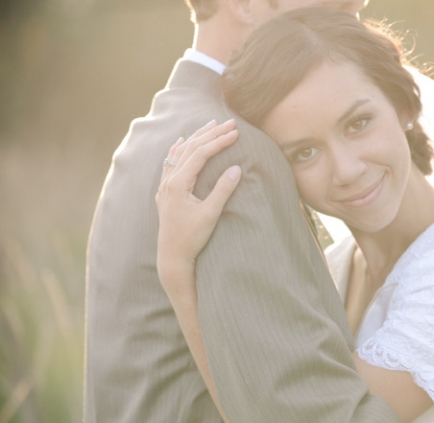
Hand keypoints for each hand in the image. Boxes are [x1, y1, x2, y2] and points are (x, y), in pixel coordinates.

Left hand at [155, 119, 241, 289]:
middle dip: (211, 133)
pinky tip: (182, 142)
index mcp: (178, 184)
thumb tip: (237, 168)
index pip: (200, 154)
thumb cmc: (192, 238)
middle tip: (230, 123)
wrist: (172, 256)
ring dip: (197, 137)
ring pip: (180, 152)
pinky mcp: (166, 192)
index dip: (219, 141)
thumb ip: (222, 190)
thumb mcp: (210, 215)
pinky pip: (171, 162)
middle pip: (190, 148)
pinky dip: (179, 149)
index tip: (236, 133)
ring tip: (211, 124)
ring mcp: (165, 185)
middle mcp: (168, 181)